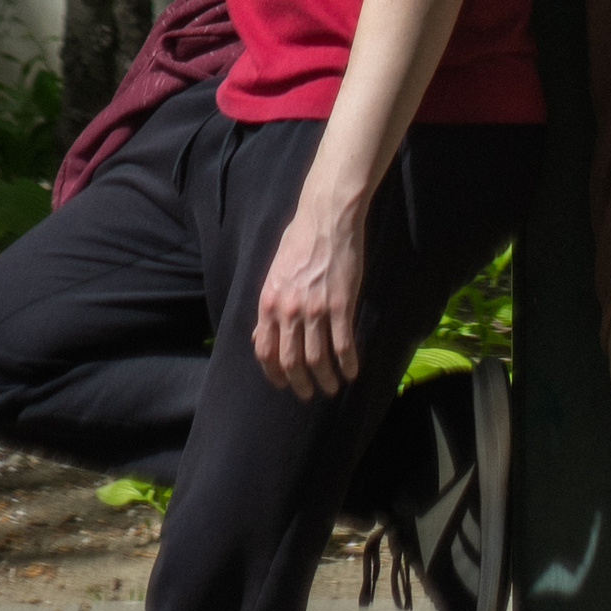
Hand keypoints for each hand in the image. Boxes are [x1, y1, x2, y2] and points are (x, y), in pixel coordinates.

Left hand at [252, 186, 364, 398]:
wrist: (326, 218)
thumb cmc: (300, 240)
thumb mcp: (274, 272)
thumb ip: (268, 306)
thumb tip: (258, 333)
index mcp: (269, 302)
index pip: (265, 351)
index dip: (274, 373)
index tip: (284, 383)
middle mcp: (288, 310)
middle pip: (291, 361)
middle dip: (300, 384)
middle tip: (310, 393)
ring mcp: (314, 309)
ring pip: (318, 359)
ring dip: (326, 379)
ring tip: (333, 387)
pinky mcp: (340, 304)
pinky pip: (343, 344)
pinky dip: (348, 363)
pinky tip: (352, 371)